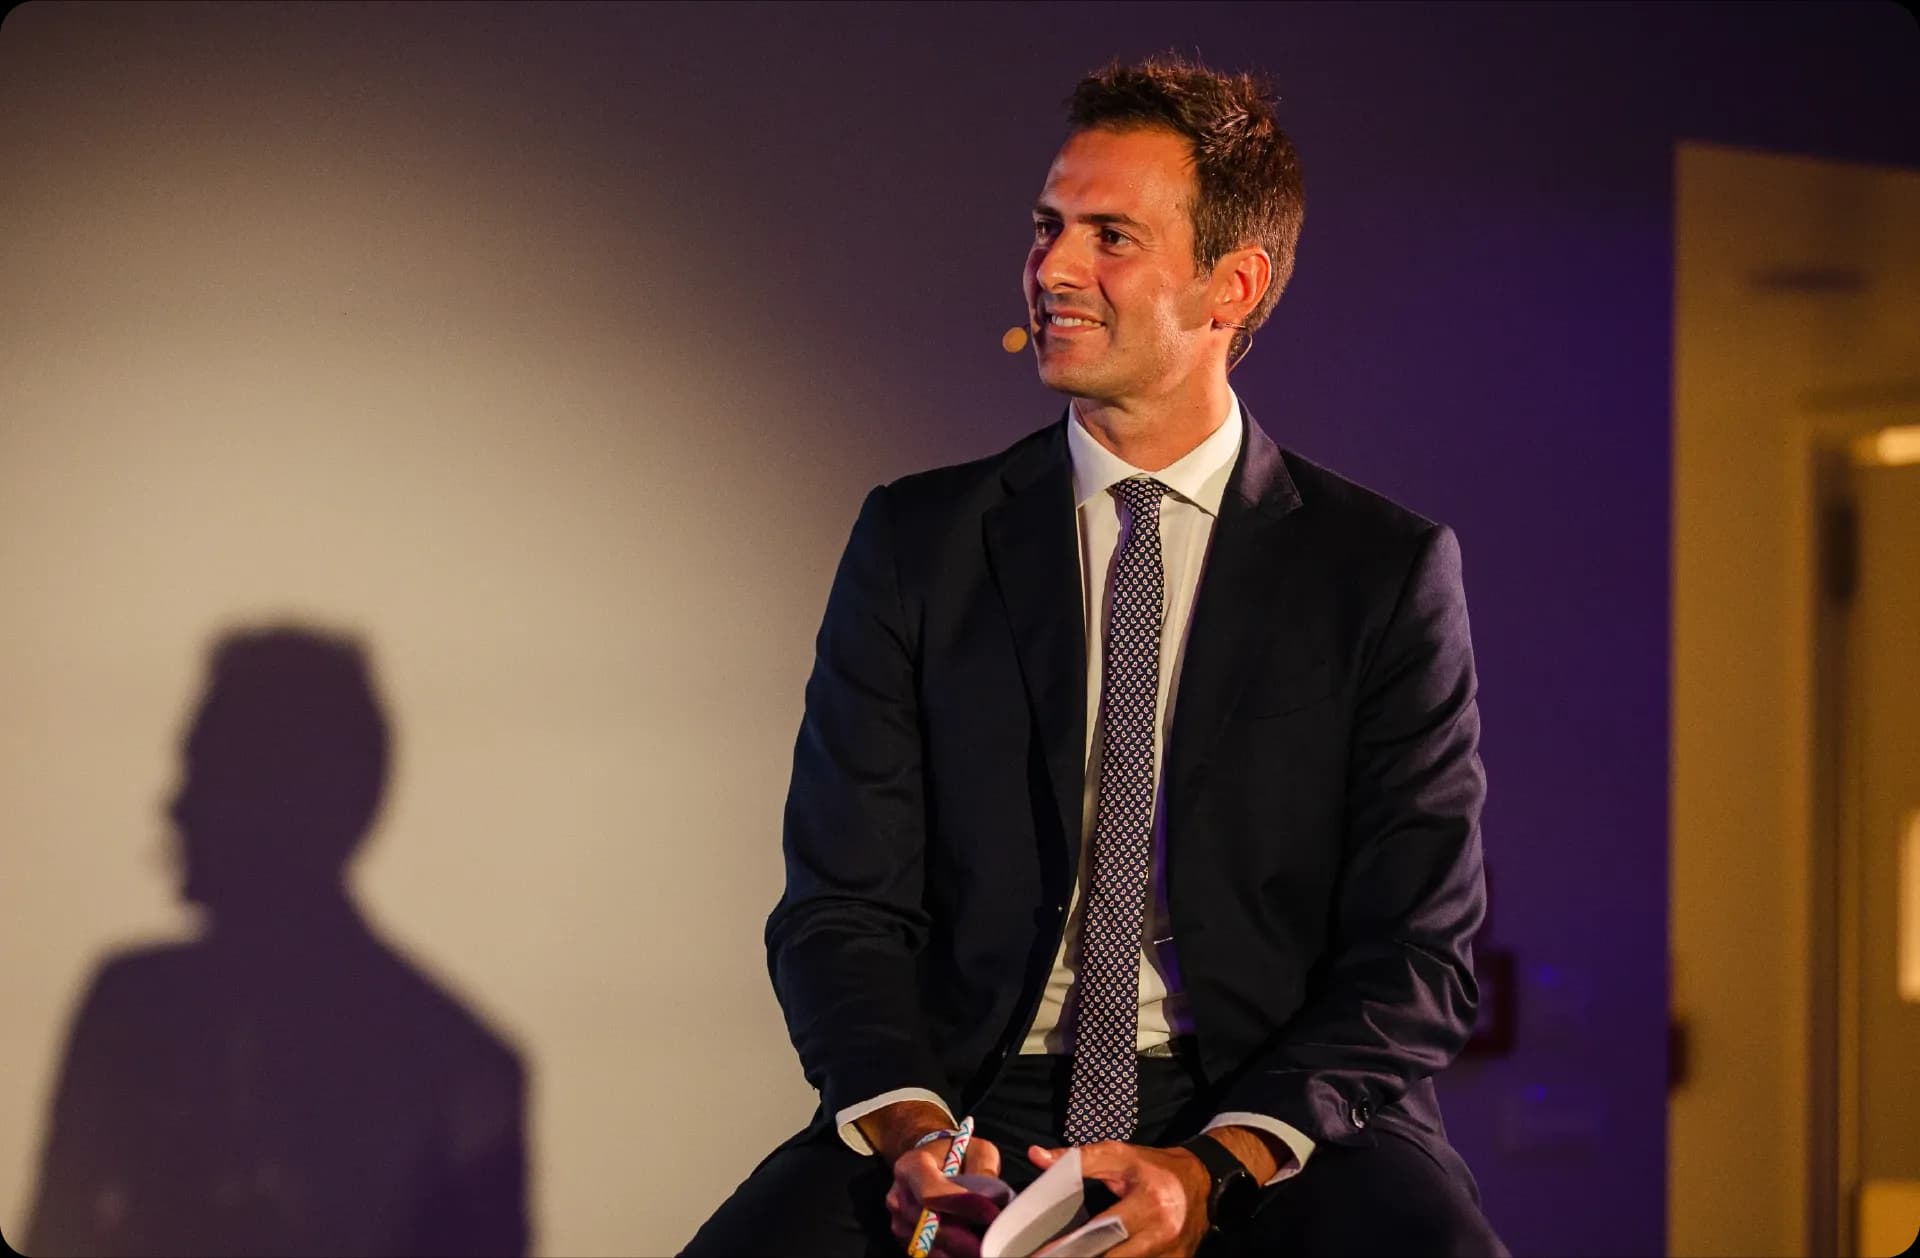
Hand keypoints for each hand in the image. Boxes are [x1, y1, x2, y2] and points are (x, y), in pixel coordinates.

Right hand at [883, 1132, 1003, 1257]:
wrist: (932, 1162)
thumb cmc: (957, 1155)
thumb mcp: (976, 1150)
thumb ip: (983, 1169)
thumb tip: (991, 1200)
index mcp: (911, 1166)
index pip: (931, 1192)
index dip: (960, 1205)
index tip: (990, 1213)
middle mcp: (899, 1195)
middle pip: (929, 1224)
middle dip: (962, 1237)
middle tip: (991, 1241)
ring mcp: (898, 1220)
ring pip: (928, 1243)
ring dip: (957, 1249)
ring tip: (983, 1247)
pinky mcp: (905, 1238)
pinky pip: (926, 1253)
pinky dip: (950, 1254)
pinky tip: (969, 1251)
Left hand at [1029, 1141, 1212, 1257]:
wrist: (1202, 1180)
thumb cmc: (1155, 1168)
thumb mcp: (1119, 1155)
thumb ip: (1078, 1159)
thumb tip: (1037, 1156)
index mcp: (1149, 1203)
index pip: (1103, 1231)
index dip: (1072, 1246)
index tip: (1045, 1254)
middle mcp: (1163, 1233)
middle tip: (1057, 1255)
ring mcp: (1172, 1255)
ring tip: (1077, 1253)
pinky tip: (1103, 1253)